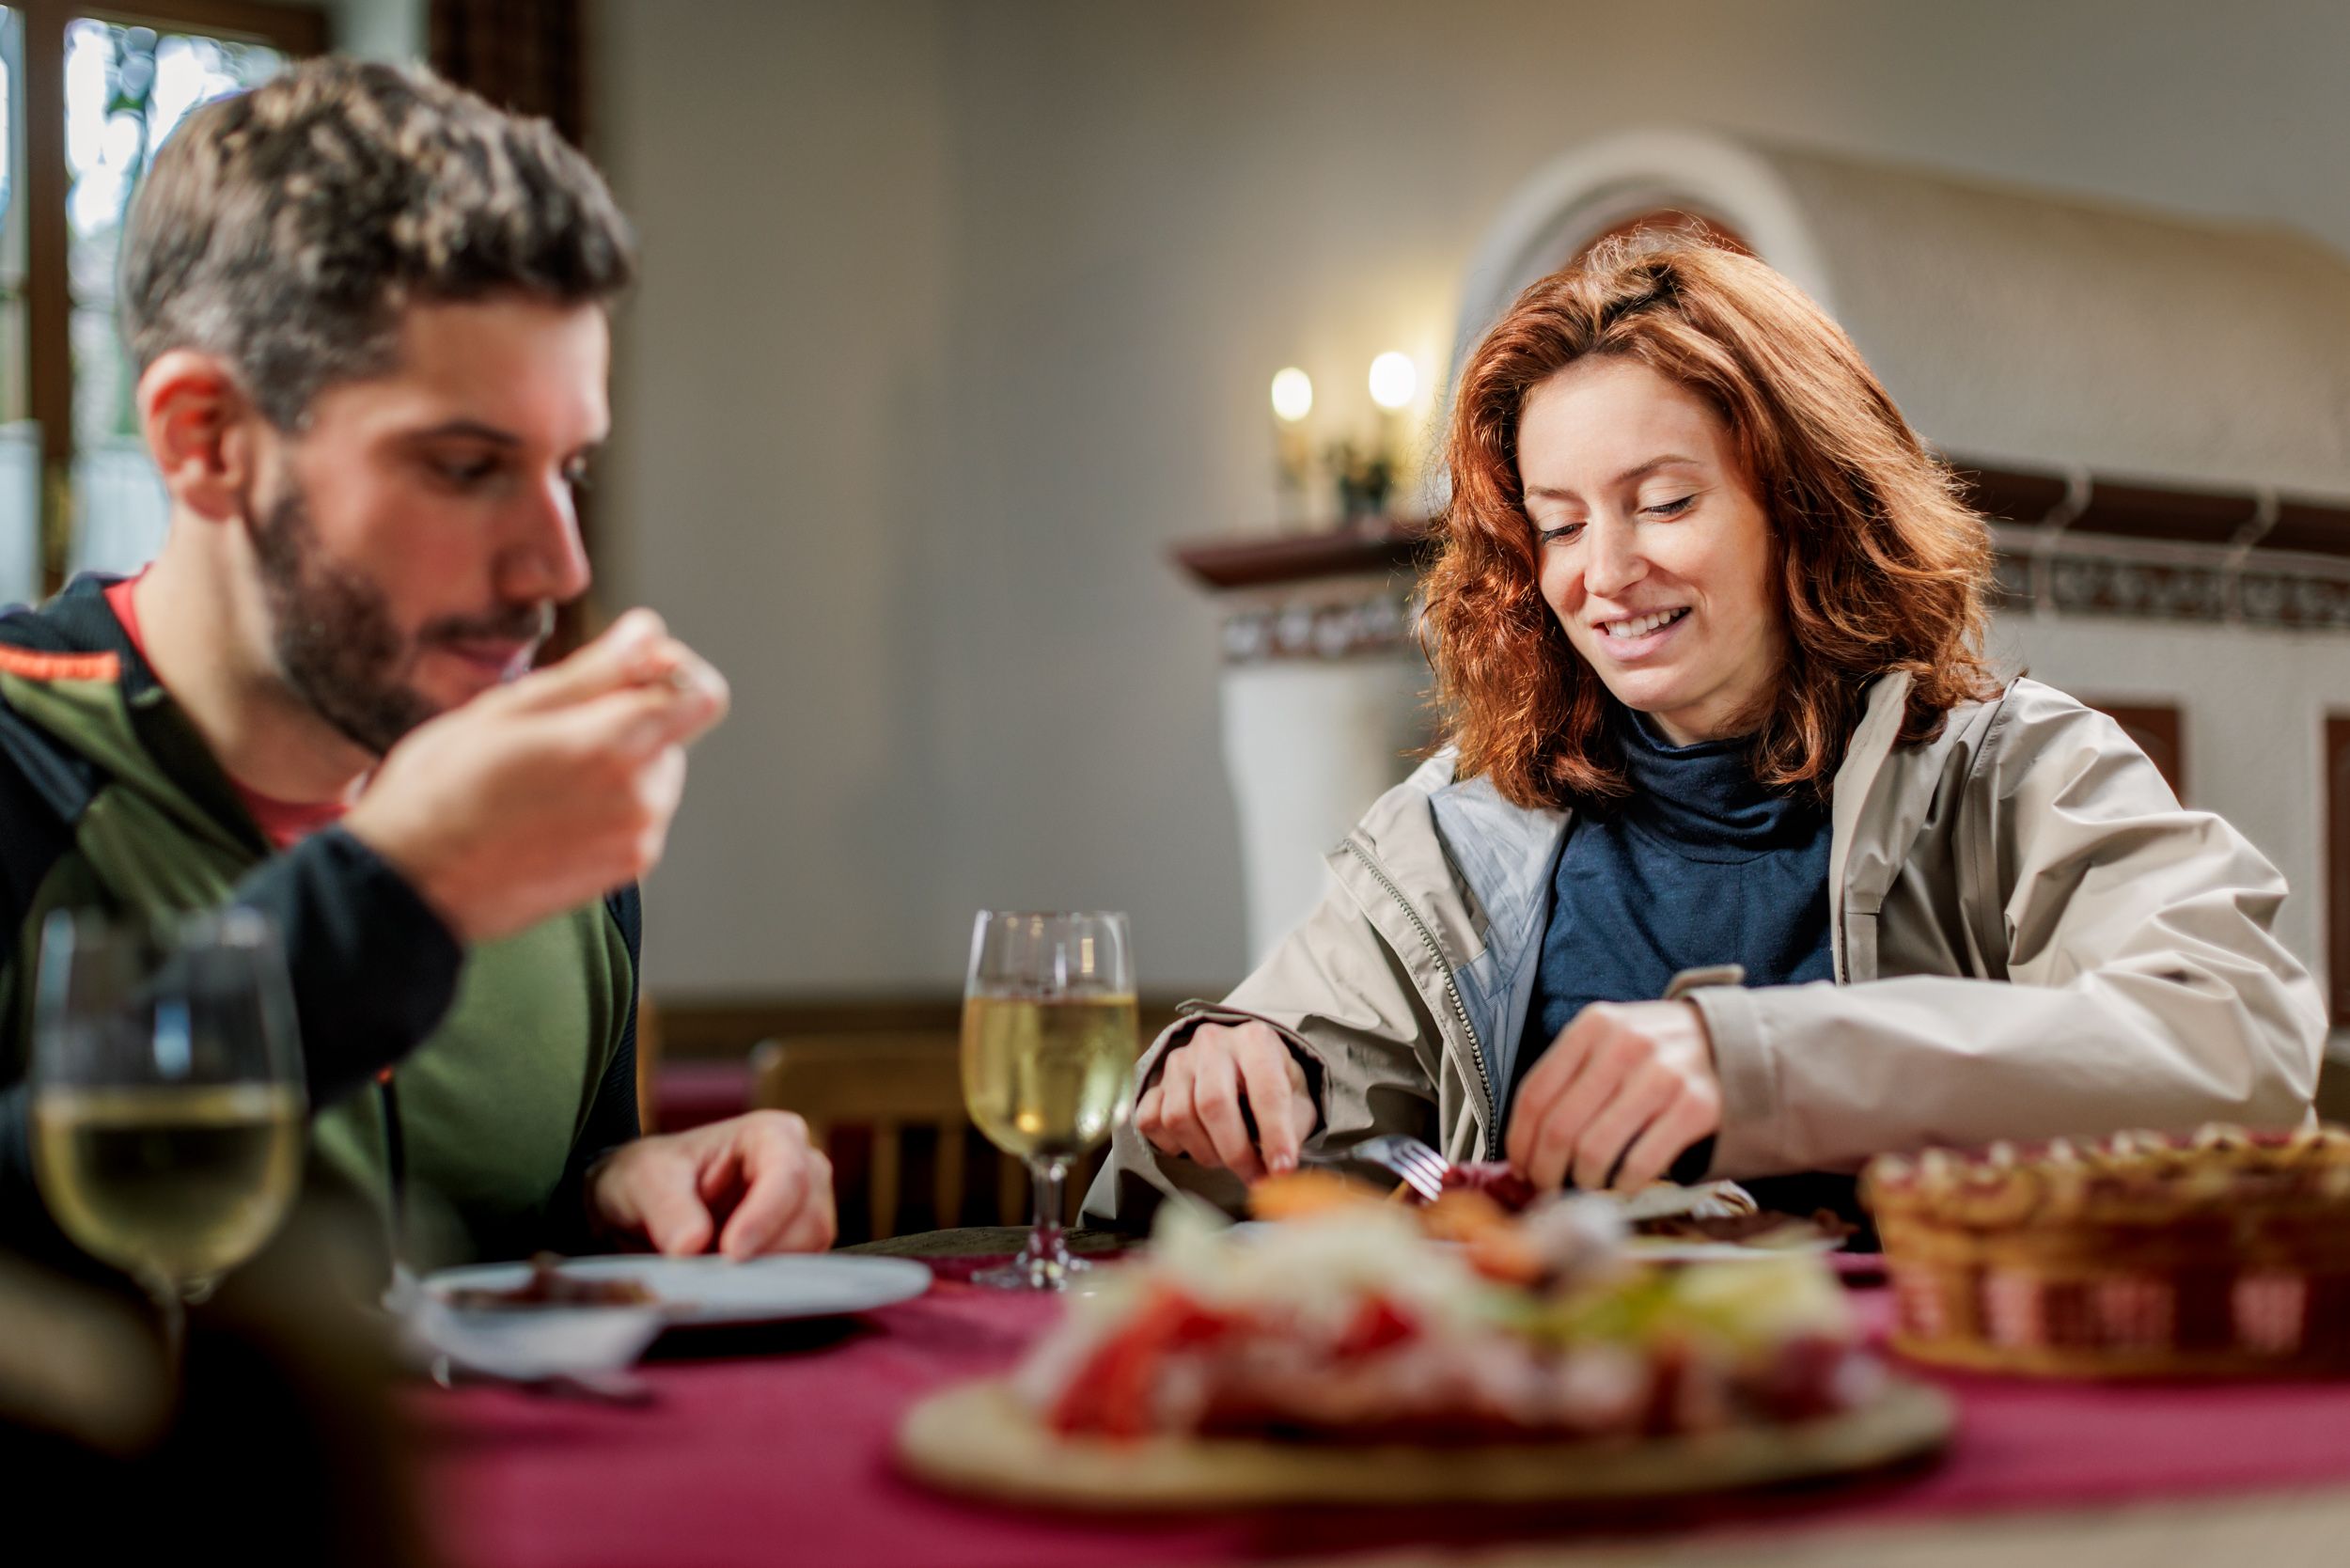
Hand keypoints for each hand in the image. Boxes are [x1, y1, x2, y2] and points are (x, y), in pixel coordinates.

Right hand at [345, 609, 728, 942]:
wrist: (410, 886)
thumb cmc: (441, 790)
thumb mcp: (508, 710)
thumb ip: (595, 671)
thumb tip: (650, 632)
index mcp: (614, 746)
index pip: (702, 693)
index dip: (671, 671)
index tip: (627, 669)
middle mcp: (641, 798)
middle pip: (671, 732)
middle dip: (626, 720)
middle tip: (550, 733)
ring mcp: (638, 839)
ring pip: (653, 774)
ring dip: (615, 764)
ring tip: (539, 777)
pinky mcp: (626, 869)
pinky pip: (638, 814)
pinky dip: (607, 802)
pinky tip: (546, 810)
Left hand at [585, 1112, 835, 1257]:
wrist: (648, 1204)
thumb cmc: (654, 1176)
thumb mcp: (645, 1179)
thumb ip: (667, 1207)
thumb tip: (691, 1245)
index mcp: (771, 1135)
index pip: (788, 1175)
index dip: (764, 1217)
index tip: (730, 1253)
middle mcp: (802, 1167)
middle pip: (810, 1218)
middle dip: (764, 1251)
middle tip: (711, 1273)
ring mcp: (806, 1208)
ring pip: (810, 1249)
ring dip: (764, 1271)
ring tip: (713, 1272)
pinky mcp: (800, 1245)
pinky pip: (800, 1273)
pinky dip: (765, 1284)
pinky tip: (728, 1282)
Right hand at [1132, 1020, 1316, 1181]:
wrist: (1239, 1061)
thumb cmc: (1271, 1080)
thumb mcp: (1297, 1095)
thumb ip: (1293, 1126)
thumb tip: (1279, 1166)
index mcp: (1255, 1040)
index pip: (1266, 1090)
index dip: (1276, 1135)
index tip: (1282, 1169)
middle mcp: (1212, 1043)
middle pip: (1213, 1104)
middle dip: (1236, 1152)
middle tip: (1254, 1178)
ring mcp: (1179, 1061)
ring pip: (1179, 1117)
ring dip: (1205, 1152)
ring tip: (1227, 1159)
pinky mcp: (1156, 1081)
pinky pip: (1151, 1122)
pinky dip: (1172, 1146)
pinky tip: (1197, 1145)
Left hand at [1505, 1001, 1721, 1191]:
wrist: (1737, 1042)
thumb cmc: (1661, 1050)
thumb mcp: (1613, 1039)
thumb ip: (1572, 1077)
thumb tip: (1526, 1142)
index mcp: (1595, 1026)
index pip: (1536, 1093)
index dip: (1520, 1140)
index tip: (1519, 1167)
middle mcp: (1625, 1045)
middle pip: (1560, 1127)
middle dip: (1546, 1170)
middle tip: (1548, 1187)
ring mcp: (1663, 1074)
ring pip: (1595, 1149)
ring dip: (1584, 1181)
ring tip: (1589, 1185)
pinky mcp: (1696, 1106)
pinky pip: (1641, 1163)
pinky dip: (1624, 1183)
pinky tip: (1624, 1184)